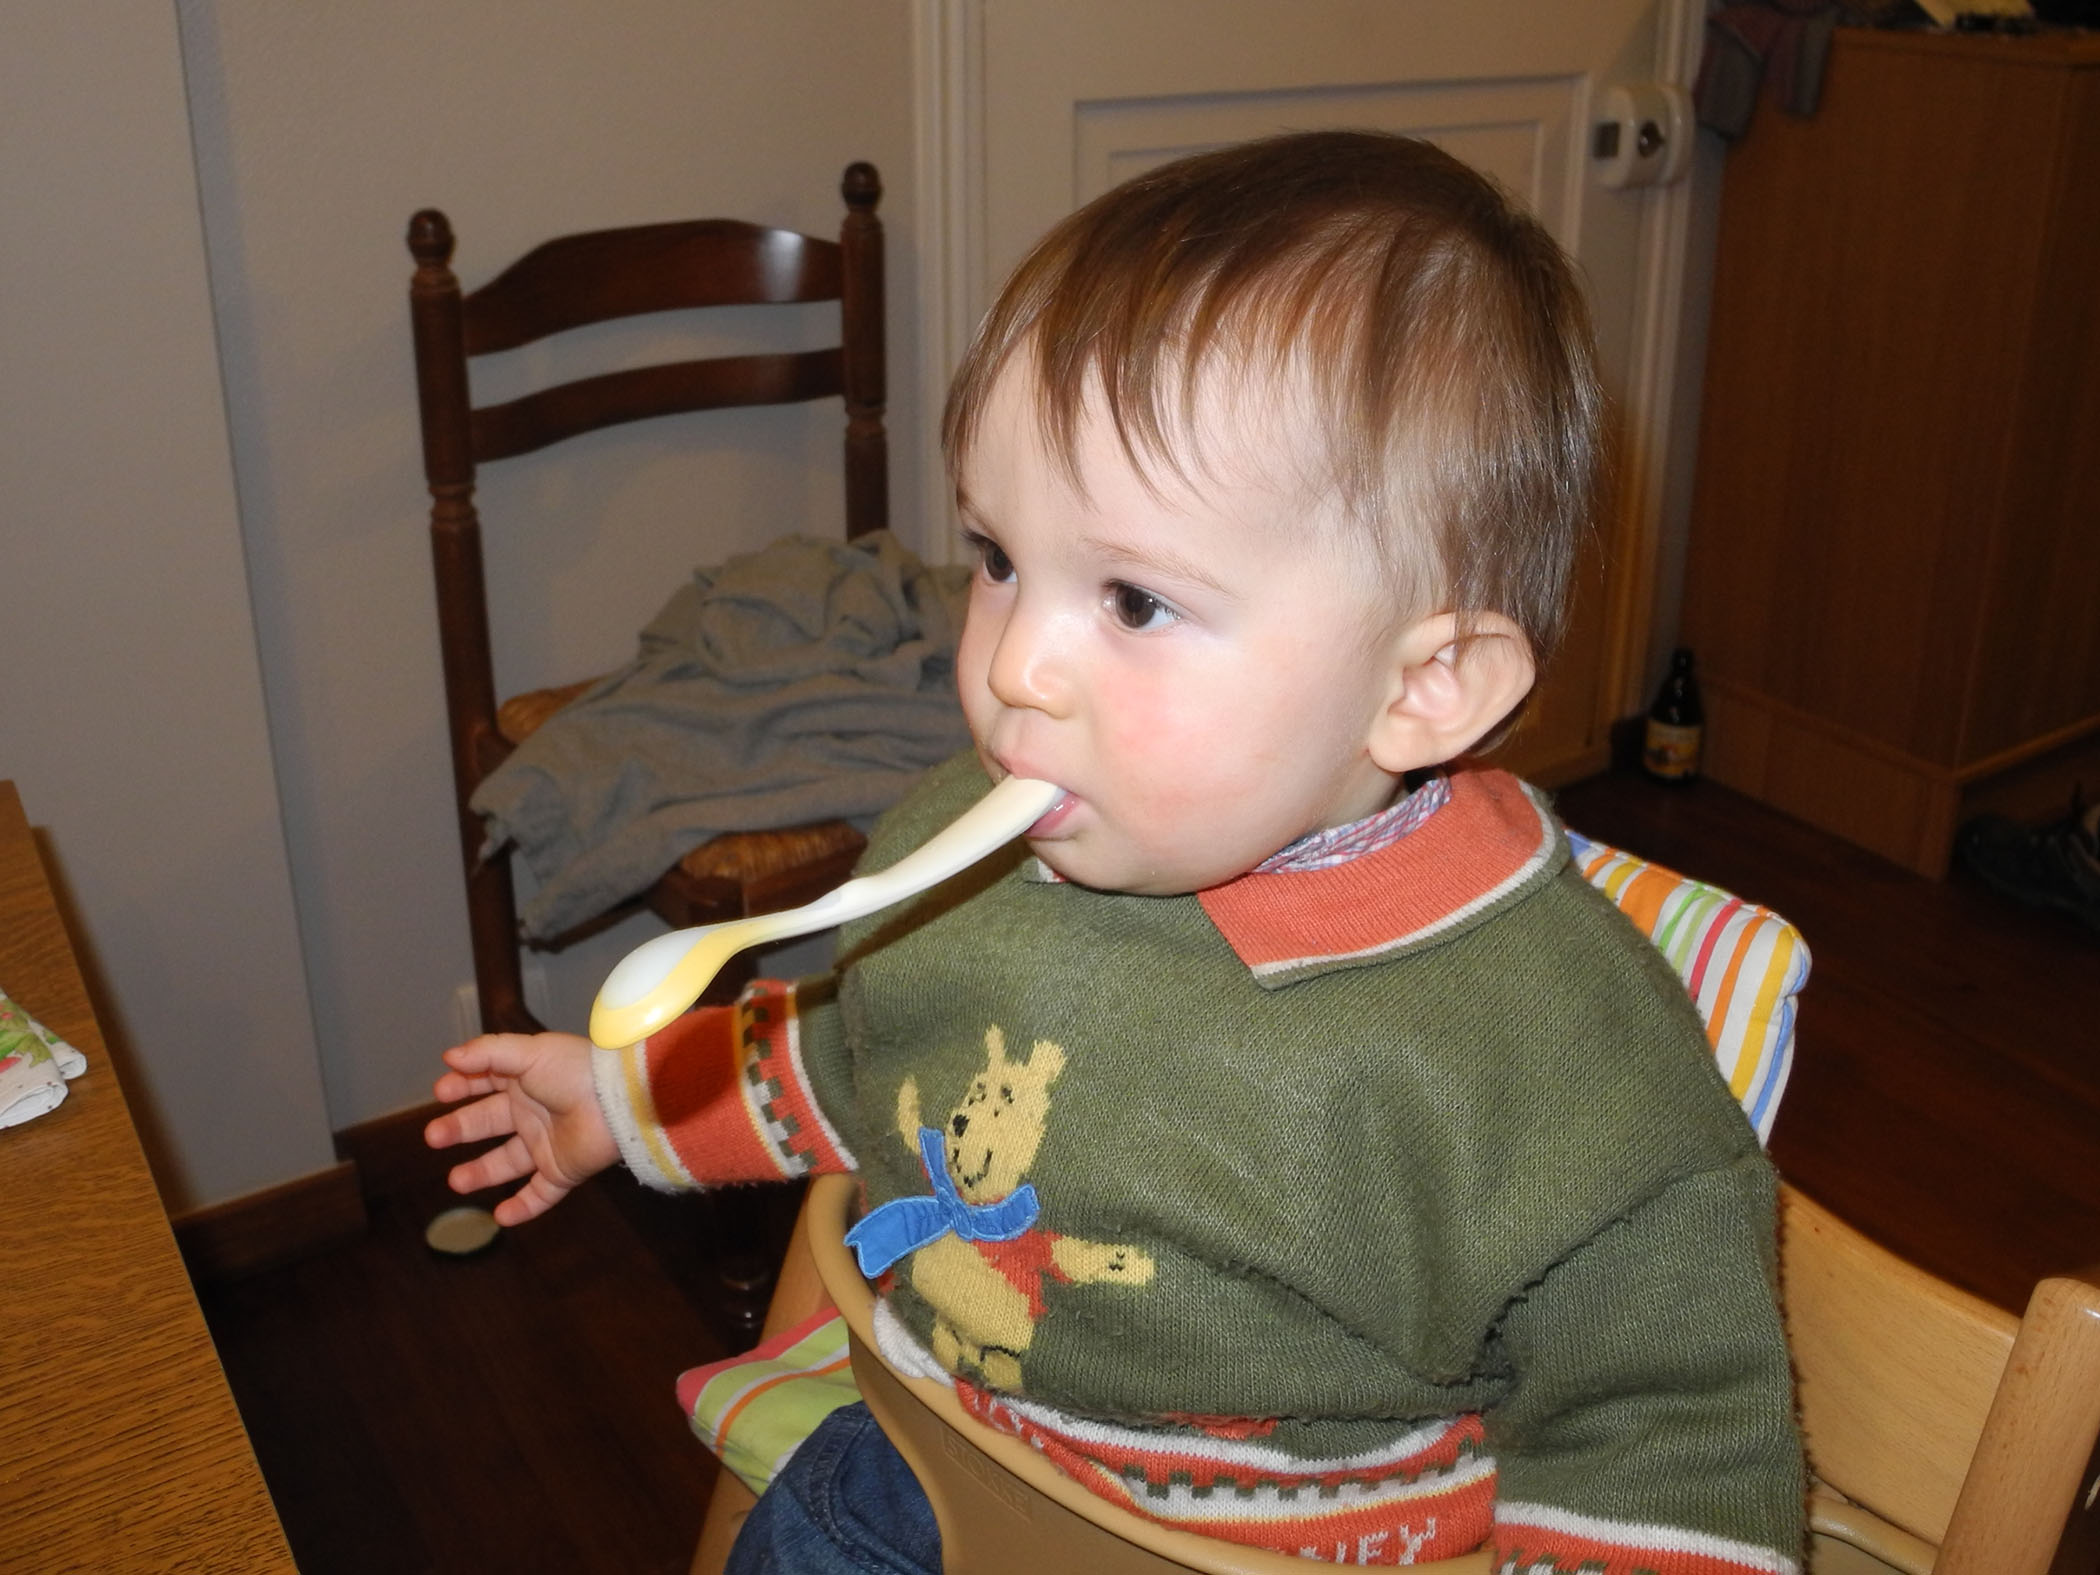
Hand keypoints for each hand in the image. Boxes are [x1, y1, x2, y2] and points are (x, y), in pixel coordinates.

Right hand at [424, 1033, 619, 1224]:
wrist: (619, 1102)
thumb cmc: (575, 1071)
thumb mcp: (529, 1053)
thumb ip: (487, 1053)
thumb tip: (449, 1056)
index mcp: (526, 1079)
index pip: (486, 1082)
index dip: (461, 1086)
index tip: (440, 1092)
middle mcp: (534, 1111)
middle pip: (488, 1123)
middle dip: (459, 1129)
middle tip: (433, 1137)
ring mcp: (547, 1143)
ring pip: (507, 1163)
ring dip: (481, 1173)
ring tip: (455, 1181)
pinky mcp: (563, 1170)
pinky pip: (540, 1194)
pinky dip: (522, 1208)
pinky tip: (500, 1218)